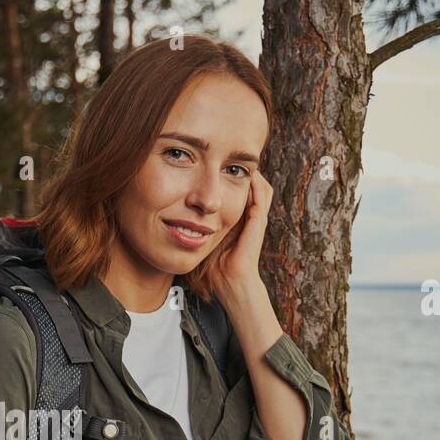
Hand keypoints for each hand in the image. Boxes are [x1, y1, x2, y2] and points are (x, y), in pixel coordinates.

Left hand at [209, 169, 272, 310]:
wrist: (230, 282)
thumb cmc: (216, 265)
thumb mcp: (204, 237)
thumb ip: (197, 223)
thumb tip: (177, 209)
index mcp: (239, 218)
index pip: (242, 189)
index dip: (233, 175)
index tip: (219, 163)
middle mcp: (251, 216)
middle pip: (255, 184)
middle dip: (244, 170)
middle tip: (230, 157)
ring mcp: (257, 219)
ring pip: (262, 187)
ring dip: (252, 173)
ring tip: (240, 161)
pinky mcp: (258, 224)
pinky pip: (261, 198)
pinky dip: (255, 185)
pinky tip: (246, 175)